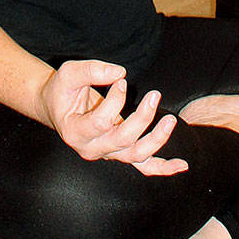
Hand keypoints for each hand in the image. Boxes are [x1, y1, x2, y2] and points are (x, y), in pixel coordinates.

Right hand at [38, 59, 187, 175]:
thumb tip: (120, 72)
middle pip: (123, 140)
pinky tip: (181, 165)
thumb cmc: (62, 91)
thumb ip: (91, 70)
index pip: (101, 122)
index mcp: (76, 132)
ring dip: (157, 140)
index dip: (115, 101)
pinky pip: (144, 166)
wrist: (58, 109)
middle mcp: (92, 149)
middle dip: (142, 118)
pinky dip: (163, 167)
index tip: (122, 81)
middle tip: (154, 95)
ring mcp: (108, 154)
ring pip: (136, 155)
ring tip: (170, 121)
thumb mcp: (68, 74)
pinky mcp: (120, 153)